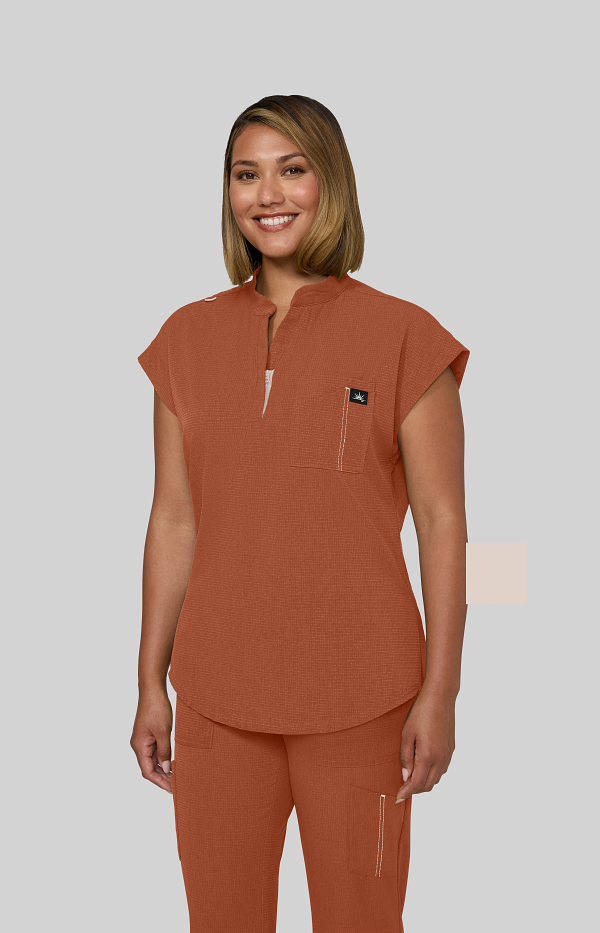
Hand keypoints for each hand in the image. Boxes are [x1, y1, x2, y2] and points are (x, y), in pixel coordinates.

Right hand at [130, 688, 172, 792]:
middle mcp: (138, 745)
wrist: (152, 690)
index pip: (147, 771)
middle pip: (149, 768)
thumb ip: (164, 751)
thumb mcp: (164, 731)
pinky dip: (163, 758)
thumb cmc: (156, 708)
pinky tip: (172, 761)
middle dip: (162, 777)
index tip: (171, 789)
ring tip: (177, 776)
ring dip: (163, 768)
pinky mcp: (148, 735)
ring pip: (152, 760)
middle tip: (177, 785)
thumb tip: (165, 768)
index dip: (159, 782)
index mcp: (139, 746)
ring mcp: (143, 740)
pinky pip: (154, 751)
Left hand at [395, 688, 455, 802]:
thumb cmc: (421, 713)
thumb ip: (406, 758)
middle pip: (428, 785)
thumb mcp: (407, 734)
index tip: (398, 797)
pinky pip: (442, 769)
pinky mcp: (451, 749)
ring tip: (411, 777)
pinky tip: (423, 766)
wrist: (440, 698)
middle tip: (402, 788)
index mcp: (428, 756)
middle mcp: (441, 759)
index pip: (417, 784)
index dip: (406, 792)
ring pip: (436, 779)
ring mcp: (448, 755)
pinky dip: (432, 774)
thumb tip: (406, 776)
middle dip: (415, 790)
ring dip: (424, 783)